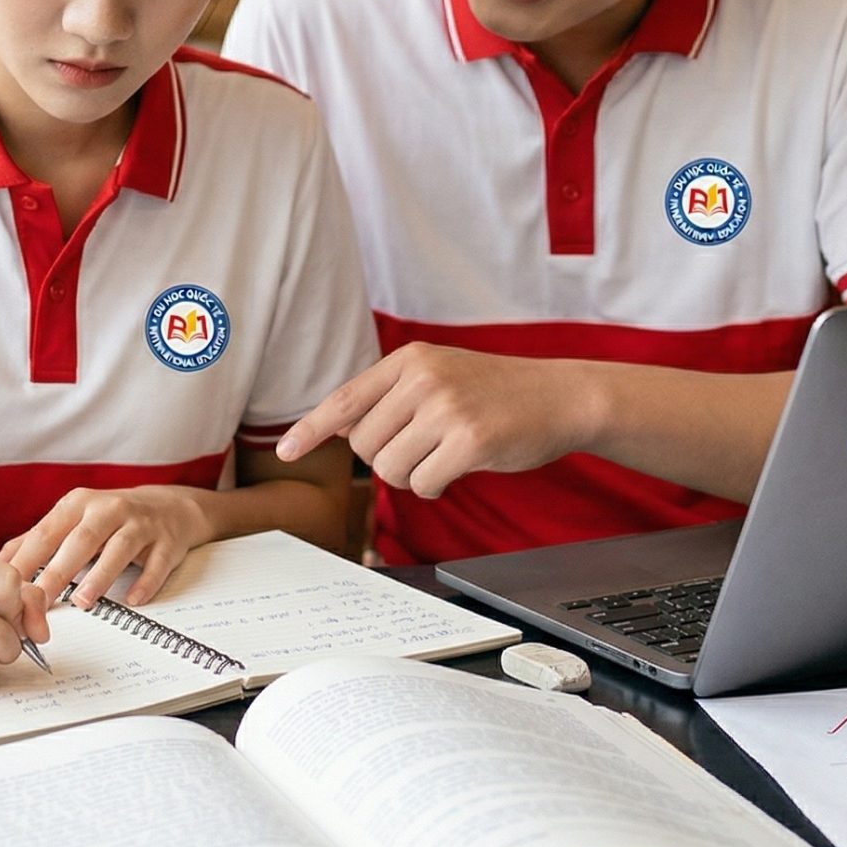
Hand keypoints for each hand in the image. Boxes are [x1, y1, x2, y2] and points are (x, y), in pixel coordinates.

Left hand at [0, 486, 211, 608]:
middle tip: (38, 602)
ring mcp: (141, 524)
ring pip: (119, 549)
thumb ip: (35, 540)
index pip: (46, 533)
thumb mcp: (71, 520)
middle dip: (57, 572)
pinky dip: (146, 582)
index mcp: (78, 504)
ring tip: (83, 601)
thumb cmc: (110, 519)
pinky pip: (157, 563)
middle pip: (80, 541)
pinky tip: (134, 599)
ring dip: (100, 575)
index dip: (25, 562)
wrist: (169, 506)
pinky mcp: (167, 542)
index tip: (6, 589)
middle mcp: (109, 509)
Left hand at [275, 344, 592, 498]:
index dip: (310, 430)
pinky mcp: (469, 440)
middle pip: (364, 445)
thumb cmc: (495, 393)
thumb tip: (332, 425)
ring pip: (390, 468)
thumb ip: (388, 398)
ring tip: (443, 455)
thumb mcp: (438, 377)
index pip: (344, 400)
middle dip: (387, 459)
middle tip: (424, 448)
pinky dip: (435, 486)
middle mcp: (422, 379)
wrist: (560, 396)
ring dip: (413, 475)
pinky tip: (457, 470)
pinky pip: (423, 483)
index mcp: (409, 360)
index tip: (285, 452)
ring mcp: (446, 408)